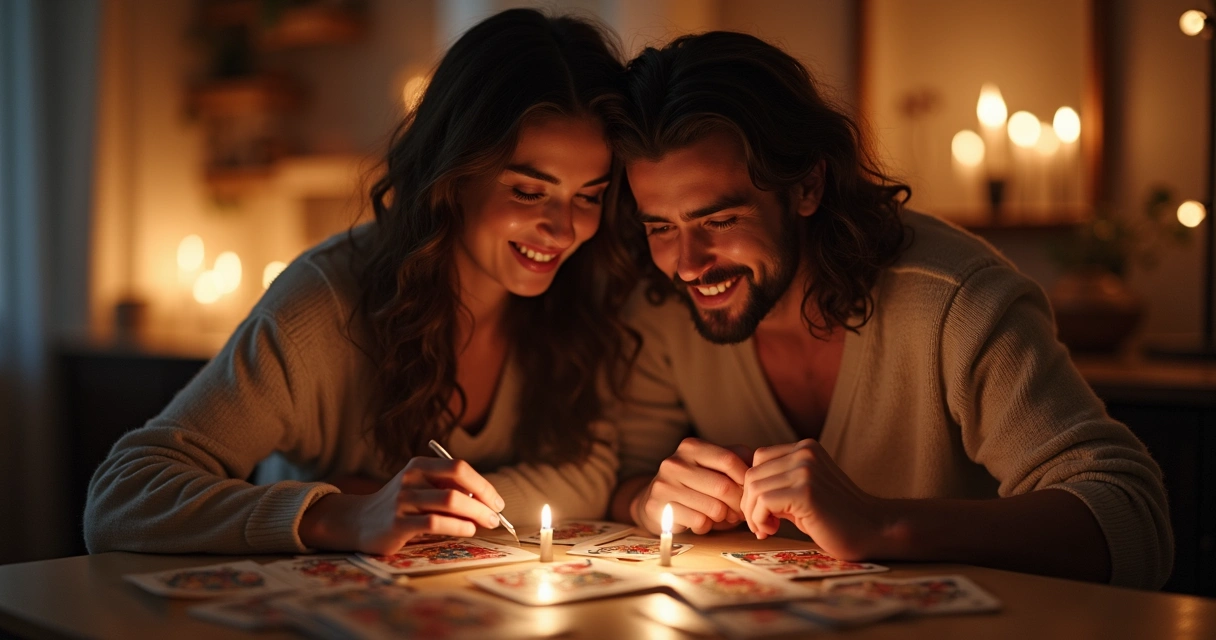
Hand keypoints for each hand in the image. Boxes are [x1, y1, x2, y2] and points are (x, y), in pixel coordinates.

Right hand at [300, 457, 503, 553]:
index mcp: (419, 465)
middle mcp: (410, 479)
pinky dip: (458, 526)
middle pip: (457, 485)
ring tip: (486, 523)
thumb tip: (486, 500)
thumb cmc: (400, 505)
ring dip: (475, 514)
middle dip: (483, 501)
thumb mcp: (420, 488)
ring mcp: (402, 501)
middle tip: (496, 516)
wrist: (358, 521)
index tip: (497, 501)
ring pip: (449, 502)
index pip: (459, 467)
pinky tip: (468, 530)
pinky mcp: (397, 524)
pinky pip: (435, 522)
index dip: (483, 484)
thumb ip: (447, 489)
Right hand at [632, 437, 750, 534]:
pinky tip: (702, 521)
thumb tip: (760, 468)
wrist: (655, 500)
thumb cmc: (695, 483)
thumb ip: (739, 460)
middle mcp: (675, 463)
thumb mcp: (714, 465)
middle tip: (741, 512)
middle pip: (724, 487)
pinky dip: (707, 526)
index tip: (751, 492)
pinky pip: (699, 523)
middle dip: (738, 504)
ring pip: (714, 508)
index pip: (729, 460)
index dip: (745, 480)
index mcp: (691, 447)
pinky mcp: (659, 508)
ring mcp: (664, 485)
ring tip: (723, 516)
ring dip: (725, 517)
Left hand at [741, 439, 885, 559]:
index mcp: (805, 448)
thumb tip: (742, 487)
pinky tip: (772, 530)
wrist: (874, 531)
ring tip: (767, 529)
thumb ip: (779, 482)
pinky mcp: (806, 491)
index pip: (758, 459)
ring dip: (753, 514)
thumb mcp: (804, 490)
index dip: (754, 488)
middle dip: (749, 504)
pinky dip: (760, 519)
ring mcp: (806, 469)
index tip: (764, 512)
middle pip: (752, 473)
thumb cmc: (836, 517)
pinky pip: (763, 502)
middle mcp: (805, 452)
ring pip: (753, 487)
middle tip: (762, 526)